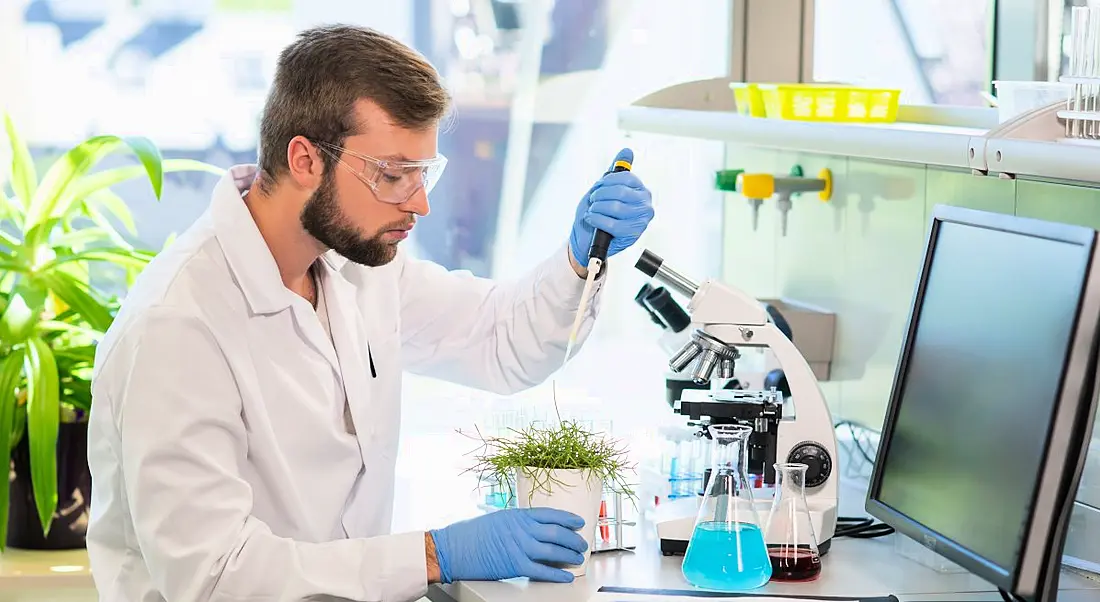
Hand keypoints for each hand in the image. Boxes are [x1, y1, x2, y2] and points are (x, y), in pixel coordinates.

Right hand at [428, 508, 587, 583]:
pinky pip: (542, 571)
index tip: (578, 522)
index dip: (568, 518)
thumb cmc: (471, 533)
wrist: (453, 548)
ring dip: (569, 555)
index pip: (550, 514)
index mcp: (518, 515)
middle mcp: (521, 529)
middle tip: (582, 543)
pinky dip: (558, 574)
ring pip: (554, 551)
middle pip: (557, 533)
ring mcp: (520, 547)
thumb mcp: (498, 518)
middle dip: (573, 539)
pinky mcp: (515, 566)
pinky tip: (567, 575)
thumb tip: (535, 528)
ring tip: (578, 557)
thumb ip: (518, 522)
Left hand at [569, 148, 654, 267]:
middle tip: (593, 200)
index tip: (598, 187)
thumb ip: (617, 171)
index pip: (626, 178)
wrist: (587, 239)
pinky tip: (591, 218)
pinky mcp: (632, 235)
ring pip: (615, 207)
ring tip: (592, 211)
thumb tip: (627, 150)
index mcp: (641, 191)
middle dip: (600, 195)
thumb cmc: (598, 213)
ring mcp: (641, 221)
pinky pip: (612, 224)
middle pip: (620, 192)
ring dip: (597, 208)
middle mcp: (645, 205)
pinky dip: (596, 219)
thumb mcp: (606, 188)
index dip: (606, 181)